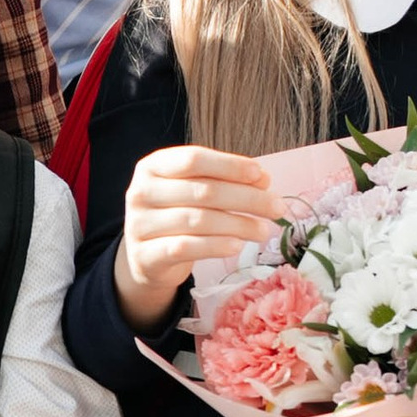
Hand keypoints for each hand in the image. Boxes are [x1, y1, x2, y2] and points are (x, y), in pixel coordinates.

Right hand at [113, 145, 278, 327]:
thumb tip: (263, 179)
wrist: (148, 256)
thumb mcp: (194, 190)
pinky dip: (216, 246)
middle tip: (277, 208)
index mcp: (153, 166)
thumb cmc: (177, 214)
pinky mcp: (146, 255)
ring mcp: (139, 225)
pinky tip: (237, 246)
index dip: (230, 166)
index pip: (194, 159)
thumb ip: (223, 180)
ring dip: (239, 225)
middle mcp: (141, 192)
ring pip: (198, 220)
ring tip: (264, 231)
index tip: (262, 176)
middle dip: (247, 199)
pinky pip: (186, 248)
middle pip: (202, 191)